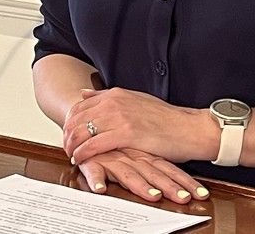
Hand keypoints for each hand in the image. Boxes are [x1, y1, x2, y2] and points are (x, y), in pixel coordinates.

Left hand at [63, 87, 216, 164]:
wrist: (189, 128)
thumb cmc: (165, 119)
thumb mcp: (134, 100)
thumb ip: (107, 96)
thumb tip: (84, 93)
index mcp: (116, 94)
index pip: (80, 105)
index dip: (69, 121)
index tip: (68, 133)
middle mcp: (114, 102)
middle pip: (76, 118)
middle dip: (67, 134)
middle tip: (65, 147)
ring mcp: (120, 117)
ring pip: (82, 131)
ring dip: (72, 145)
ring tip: (71, 155)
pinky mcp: (126, 134)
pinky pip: (95, 145)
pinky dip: (83, 153)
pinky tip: (80, 160)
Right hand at [76, 148, 209, 203]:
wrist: (89, 121)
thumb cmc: (115, 140)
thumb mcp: (138, 150)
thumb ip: (153, 162)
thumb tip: (177, 182)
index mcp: (145, 156)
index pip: (169, 170)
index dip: (185, 182)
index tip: (201, 195)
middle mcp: (133, 158)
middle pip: (154, 174)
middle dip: (170, 187)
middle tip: (184, 198)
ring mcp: (114, 160)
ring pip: (129, 175)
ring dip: (141, 186)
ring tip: (154, 196)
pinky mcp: (94, 161)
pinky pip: (94, 171)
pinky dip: (97, 180)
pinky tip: (101, 189)